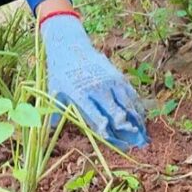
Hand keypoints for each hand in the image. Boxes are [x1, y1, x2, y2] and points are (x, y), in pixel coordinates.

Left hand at [40, 14, 147, 149]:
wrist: (71, 48)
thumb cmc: (61, 74)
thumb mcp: (54, 91)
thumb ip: (55, 111)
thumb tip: (49, 129)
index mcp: (80, 93)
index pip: (95, 114)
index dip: (104, 129)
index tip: (112, 140)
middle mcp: (97, 88)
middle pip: (115, 111)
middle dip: (125, 128)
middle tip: (134, 143)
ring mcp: (110, 81)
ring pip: (127, 104)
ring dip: (136, 121)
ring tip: (143, 136)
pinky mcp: (118, 77)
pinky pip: (131, 95)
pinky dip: (138, 108)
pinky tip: (142, 120)